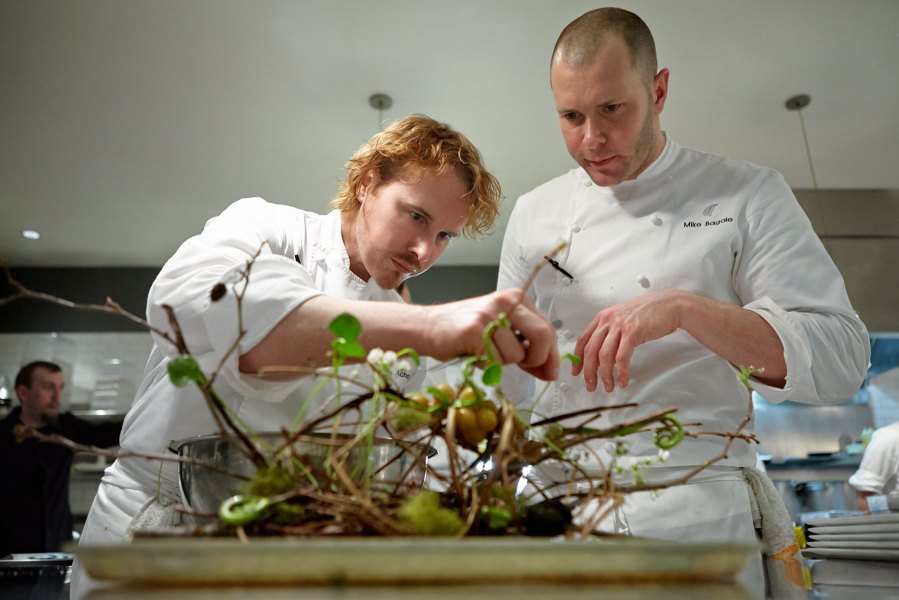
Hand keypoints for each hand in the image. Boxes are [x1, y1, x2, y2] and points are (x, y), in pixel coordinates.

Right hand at [428, 289, 558, 380]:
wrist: (428, 327)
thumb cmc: (466, 332)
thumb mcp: (502, 333)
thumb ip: (526, 347)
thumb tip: (551, 372)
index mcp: (516, 299)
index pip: (548, 328)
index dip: (551, 355)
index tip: (550, 372)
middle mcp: (506, 301)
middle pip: (544, 335)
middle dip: (538, 359)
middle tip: (523, 366)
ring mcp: (490, 314)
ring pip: (518, 354)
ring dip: (504, 363)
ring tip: (486, 353)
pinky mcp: (475, 330)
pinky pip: (497, 360)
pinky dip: (488, 365)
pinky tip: (475, 354)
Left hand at [572, 289, 683, 391]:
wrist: (670, 304)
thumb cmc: (649, 313)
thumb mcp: (623, 318)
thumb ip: (610, 332)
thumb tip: (601, 354)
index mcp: (603, 317)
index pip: (583, 340)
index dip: (578, 358)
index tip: (577, 372)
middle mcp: (608, 320)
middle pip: (590, 350)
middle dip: (588, 372)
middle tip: (591, 385)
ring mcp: (620, 326)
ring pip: (604, 355)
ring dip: (605, 375)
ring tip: (609, 387)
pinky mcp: (632, 332)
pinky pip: (622, 357)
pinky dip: (621, 372)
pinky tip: (623, 380)